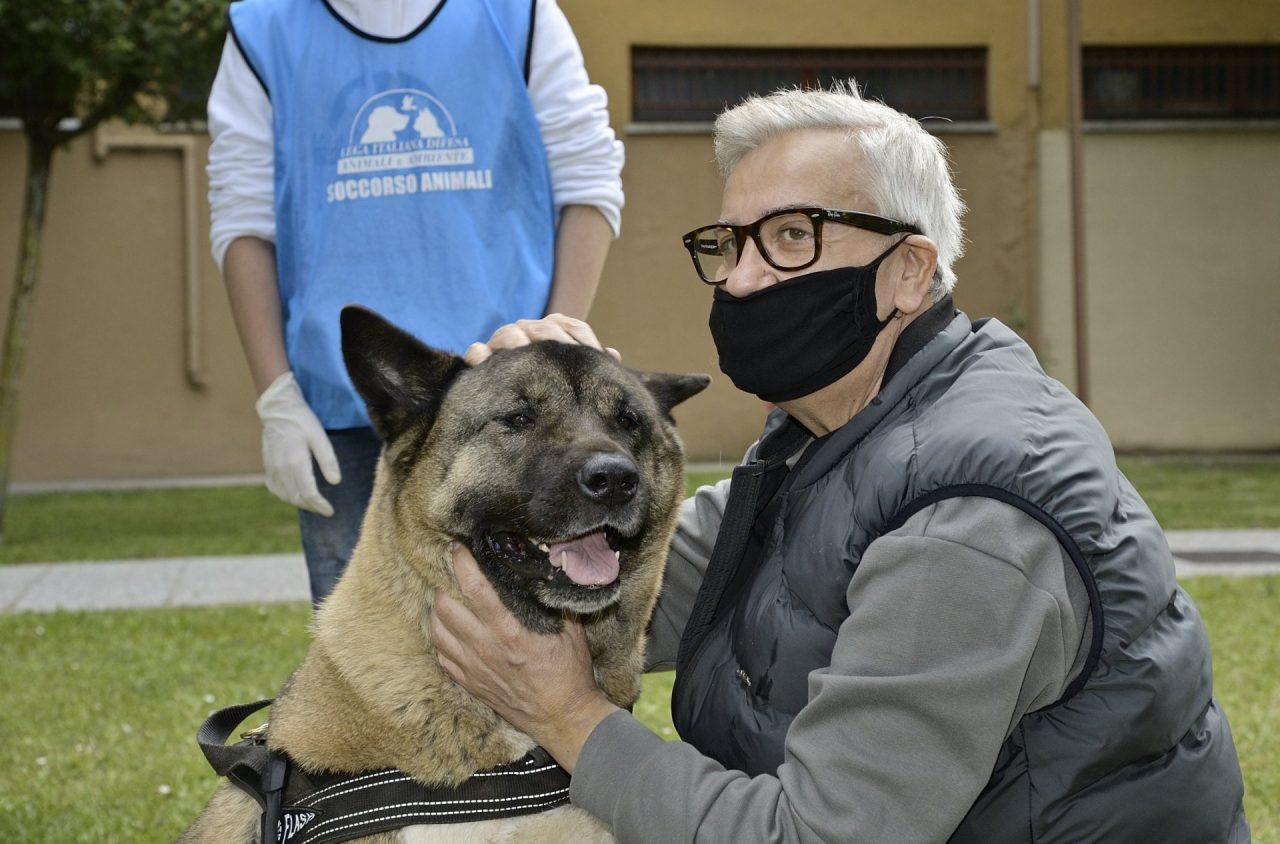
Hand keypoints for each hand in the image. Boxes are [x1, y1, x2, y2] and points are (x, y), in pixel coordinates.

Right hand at [255, 372, 340, 515]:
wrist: (278, 410)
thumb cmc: (302, 421)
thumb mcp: (320, 437)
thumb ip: (328, 460)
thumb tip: (335, 482)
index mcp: (296, 462)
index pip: (308, 493)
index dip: (320, 506)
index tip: (330, 512)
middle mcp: (281, 469)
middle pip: (296, 498)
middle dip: (311, 507)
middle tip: (325, 510)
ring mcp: (272, 469)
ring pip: (285, 496)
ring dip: (299, 503)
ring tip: (313, 504)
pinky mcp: (267, 467)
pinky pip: (275, 489)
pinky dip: (286, 496)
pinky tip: (295, 494)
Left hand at [432, 543, 618, 772]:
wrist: (563, 718)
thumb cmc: (570, 673)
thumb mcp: (571, 629)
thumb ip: (552, 599)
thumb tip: (545, 569)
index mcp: (510, 632)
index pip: (475, 589)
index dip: (462, 563)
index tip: (459, 548)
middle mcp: (485, 649)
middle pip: (446, 607)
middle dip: (445, 583)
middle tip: (454, 573)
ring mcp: (473, 668)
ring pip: (437, 630)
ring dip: (439, 609)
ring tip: (449, 597)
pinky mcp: (469, 683)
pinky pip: (441, 655)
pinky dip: (440, 637)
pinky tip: (450, 629)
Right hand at [464, 313, 620, 365]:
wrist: (514, 390)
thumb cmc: (554, 379)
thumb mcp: (575, 370)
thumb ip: (592, 360)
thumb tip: (613, 356)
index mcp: (554, 328)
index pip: (573, 328)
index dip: (584, 343)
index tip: (594, 358)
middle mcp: (529, 329)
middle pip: (542, 329)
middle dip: (554, 342)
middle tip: (562, 363)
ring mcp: (503, 340)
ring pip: (510, 334)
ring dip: (517, 344)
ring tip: (523, 356)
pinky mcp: (481, 355)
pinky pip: (477, 351)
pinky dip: (480, 355)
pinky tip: (484, 363)